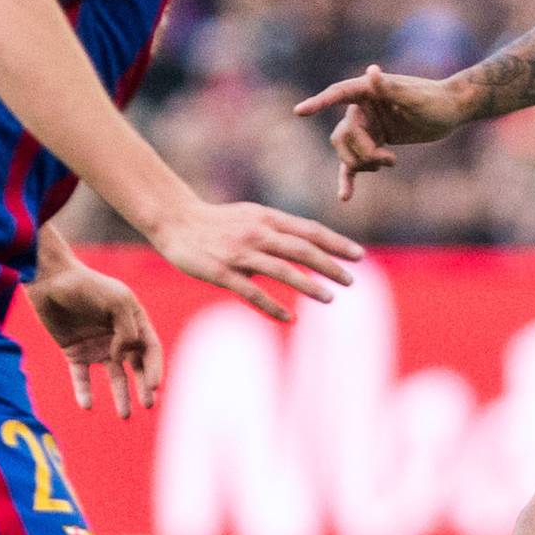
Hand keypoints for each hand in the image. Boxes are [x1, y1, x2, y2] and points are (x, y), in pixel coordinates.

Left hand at [27, 263, 163, 415]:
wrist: (49, 280)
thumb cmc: (86, 286)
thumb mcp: (116, 301)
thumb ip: (127, 330)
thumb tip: (124, 357)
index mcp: (133, 320)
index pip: (150, 349)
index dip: (155, 368)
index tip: (154, 387)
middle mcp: (118, 335)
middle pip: (136, 366)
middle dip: (144, 387)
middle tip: (148, 405)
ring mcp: (97, 345)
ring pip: (113, 376)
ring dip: (120, 395)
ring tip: (124, 416)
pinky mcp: (75, 352)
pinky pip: (82, 376)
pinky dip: (84, 391)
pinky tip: (88, 405)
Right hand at [148, 195, 361, 322]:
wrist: (175, 221)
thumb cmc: (217, 222)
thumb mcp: (251, 217)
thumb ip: (277, 231)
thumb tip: (306, 248)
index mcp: (267, 219)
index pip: (309, 231)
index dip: (336, 243)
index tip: (358, 255)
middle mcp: (257, 234)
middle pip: (301, 250)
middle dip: (329, 266)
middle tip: (352, 281)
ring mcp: (240, 253)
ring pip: (282, 270)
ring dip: (308, 285)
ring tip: (330, 299)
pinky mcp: (222, 272)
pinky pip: (252, 292)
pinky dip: (272, 306)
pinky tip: (290, 317)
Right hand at [294, 64, 471, 201]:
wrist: (451, 110)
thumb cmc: (436, 100)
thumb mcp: (415, 97)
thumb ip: (390, 87)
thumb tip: (371, 71)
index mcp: (367, 90)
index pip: (337, 94)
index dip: (318, 103)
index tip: (299, 111)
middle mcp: (362, 108)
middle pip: (343, 135)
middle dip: (362, 153)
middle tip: (388, 161)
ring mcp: (366, 126)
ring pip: (346, 151)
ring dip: (363, 164)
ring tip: (389, 163)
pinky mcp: (373, 143)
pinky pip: (354, 163)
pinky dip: (349, 178)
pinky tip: (345, 197)